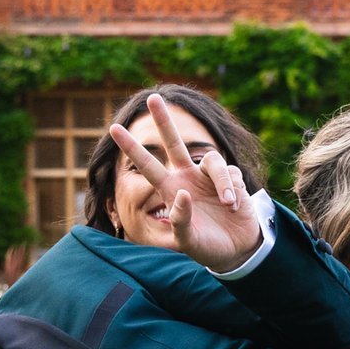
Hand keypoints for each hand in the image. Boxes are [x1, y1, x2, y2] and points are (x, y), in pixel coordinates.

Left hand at [107, 93, 262, 272]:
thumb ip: (180, 221)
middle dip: (164, 120)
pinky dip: (233, 191)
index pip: (148, 165)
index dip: (131, 148)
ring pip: (213, 160)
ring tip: (227, 205)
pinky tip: (234, 208)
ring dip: (222, 182)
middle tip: (152, 97)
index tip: (112, 128)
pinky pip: (232, 174)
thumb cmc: (206, 247)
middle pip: (174, 142)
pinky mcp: (232, 178)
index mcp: (171, 189)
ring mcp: (210, 176)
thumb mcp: (187, 241)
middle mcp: (188, 177)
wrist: (236, 250)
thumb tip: (182, 194)